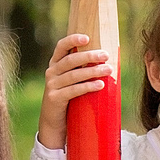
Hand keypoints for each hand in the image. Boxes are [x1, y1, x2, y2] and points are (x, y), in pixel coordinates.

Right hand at [35, 33, 114, 148]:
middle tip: (106, 55)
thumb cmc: (69, 98)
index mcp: (55, 64)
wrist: (55, 122)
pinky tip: (100, 85)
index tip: (87, 37)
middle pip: (70, 60)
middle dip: (89, 56)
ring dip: (92, 71)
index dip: (73, 40)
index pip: (61, 46)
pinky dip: (87, 86)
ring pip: (73, 75)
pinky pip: (73, 90)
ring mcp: (51, 85)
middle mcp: (51, 72)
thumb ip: (82, 69)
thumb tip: (106, 59)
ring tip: (108, 70)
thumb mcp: (73, 81)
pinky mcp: (54, 98)